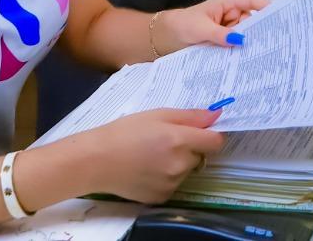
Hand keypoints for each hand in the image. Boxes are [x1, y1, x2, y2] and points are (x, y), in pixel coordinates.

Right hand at [74, 108, 225, 203]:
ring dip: (177, 164)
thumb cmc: (124, 132)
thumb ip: (190, 116)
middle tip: (165, 141)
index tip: (199, 132)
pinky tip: (146, 170)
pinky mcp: (162, 197)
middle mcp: (180, 165)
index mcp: (180, 140)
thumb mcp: (157, 114)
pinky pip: (173, 185)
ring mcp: (171, 184)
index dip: (210, 135)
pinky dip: (166, 178)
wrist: (95, 161)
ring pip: (186, 171)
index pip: (216, 142)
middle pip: (200, 156)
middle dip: (190, 148)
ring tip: (151, 156)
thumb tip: (216, 115)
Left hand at [155, 0, 269, 54]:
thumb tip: (240, 40)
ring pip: (245, 36)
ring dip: (248, 45)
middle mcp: (231, 15)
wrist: (166, 38)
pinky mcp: (225, 42)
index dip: (267, 8)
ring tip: (260, 56)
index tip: (281, 17)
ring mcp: (228, 29)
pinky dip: (240, 52)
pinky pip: (236, 46)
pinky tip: (246, 62)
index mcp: (228, 4)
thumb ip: (220, 34)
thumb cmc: (183, 25)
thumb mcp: (202, 28)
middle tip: (272, 45)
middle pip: (252, 22)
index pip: (252, 2)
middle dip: (259, 32)